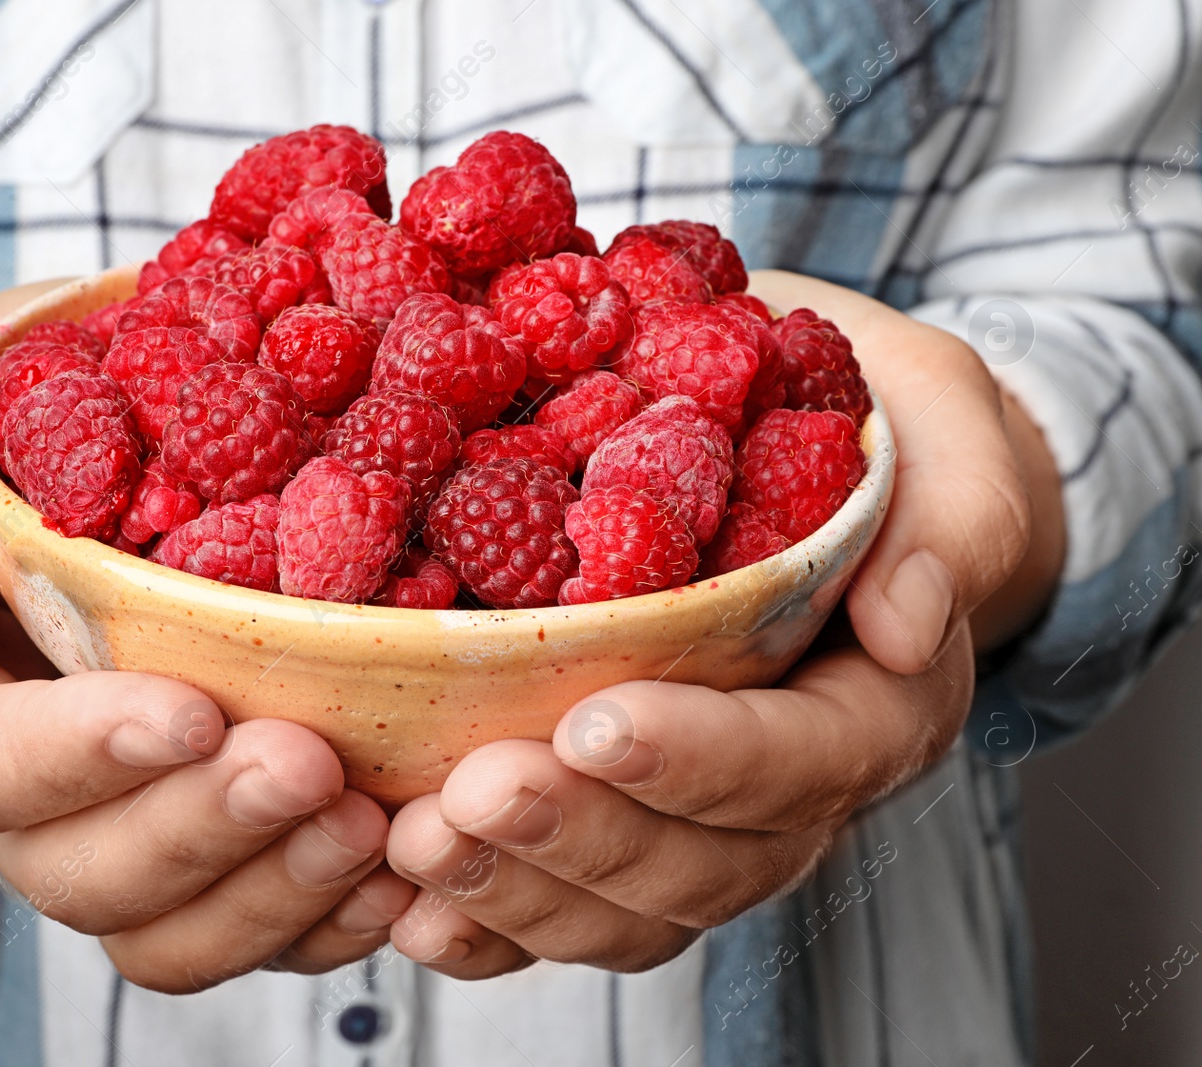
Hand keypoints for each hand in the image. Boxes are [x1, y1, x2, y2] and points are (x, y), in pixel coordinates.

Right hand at [0, 284, 412, 990]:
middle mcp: (22, 793)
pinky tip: (400, 872)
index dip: (78, 755)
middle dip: (197, 830)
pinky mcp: (212, 845)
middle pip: (80, 872)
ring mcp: (120, 827)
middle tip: (306, 764)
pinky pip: (256, 929)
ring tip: (366, 824)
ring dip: (270, 892)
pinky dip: (328, 919)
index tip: (187, 712)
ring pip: (168, 931)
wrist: (53, 465)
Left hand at [380, 275, 1060, 974]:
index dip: (699, 759)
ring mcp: (693, 820)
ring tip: (417, 843)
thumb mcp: (941, 435)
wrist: (799, 442)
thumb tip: (906, 625)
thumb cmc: (870, 436)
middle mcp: (784, 792)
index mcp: (871, 709)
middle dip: (581, 836)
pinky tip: (405, 903)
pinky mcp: (612, 818)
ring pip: (620, 907)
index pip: (798, 765)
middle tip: (474, 794)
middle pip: (699, 863)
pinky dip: (482, 919)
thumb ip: (950, 524)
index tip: (598, 722)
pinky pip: (555, 905)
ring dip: (516, 888)